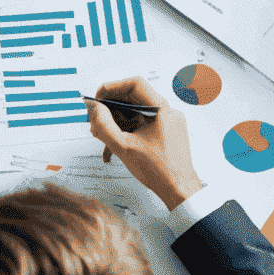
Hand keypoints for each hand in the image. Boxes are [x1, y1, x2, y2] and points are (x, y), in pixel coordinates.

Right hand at [87, 77, 203, 211]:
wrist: (180, 190)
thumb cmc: (159, 171)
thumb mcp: (123, 147)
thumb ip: (104, 125)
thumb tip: (94, 109)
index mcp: (161, 109)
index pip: (134, 84)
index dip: (112, 88)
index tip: (98, 99)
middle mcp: (167, 112)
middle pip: (133, 99)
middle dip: (111, 110)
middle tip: (95, 120)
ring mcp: (167, 123)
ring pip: (136, 114)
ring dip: (117, 124)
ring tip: (102, 139)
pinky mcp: (166, 134)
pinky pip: (142, 126)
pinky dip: (128, 133)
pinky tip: (115, 149)